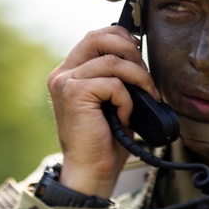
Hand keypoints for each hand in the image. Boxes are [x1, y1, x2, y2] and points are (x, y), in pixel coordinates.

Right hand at [47, 26, 160, 197]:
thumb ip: (117, 76)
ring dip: (138, 78)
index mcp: (70, 73)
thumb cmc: (105, 141)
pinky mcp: (74, 94)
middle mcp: (63, 74)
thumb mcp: (113, 101)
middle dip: (131, 51)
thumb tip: (139, 55)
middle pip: (99, 37)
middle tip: (145, 77)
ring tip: (145, 98)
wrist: (91, 171)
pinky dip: (127, 100)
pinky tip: (124, 116)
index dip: (122, 38)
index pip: (95, 37)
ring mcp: (65, 82)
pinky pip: (113, 84)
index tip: (140, 54)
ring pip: (112, 61)